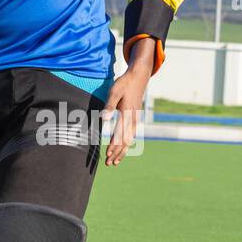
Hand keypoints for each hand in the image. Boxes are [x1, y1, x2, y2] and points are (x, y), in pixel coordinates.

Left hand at [102, 40, 153, 165]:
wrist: (139, 77)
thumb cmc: (124, 84)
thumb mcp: (114, 92)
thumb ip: (108, 106)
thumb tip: (103, 119)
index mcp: (126, 114)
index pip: (119, 135)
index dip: (113, 147)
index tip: (107, 156)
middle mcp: (132, 119)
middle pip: (125, 141)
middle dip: (117, 154)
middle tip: (109, 164)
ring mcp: (135, 119)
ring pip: (129, 140)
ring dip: (122, 151)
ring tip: (115, 161)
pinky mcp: (135, 118)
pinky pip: (131, 135)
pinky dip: (126, 144)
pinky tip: (123, 149)